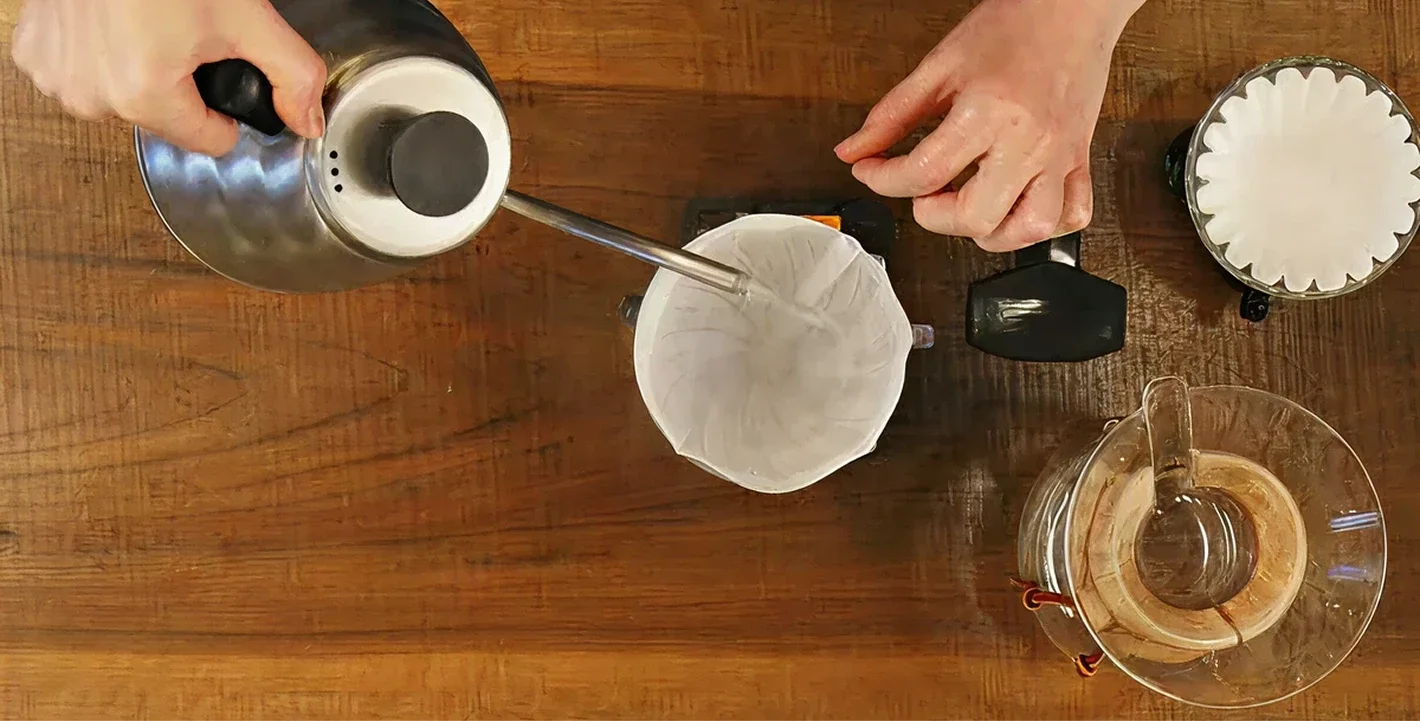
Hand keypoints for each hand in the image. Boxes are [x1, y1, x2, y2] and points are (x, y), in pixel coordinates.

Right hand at [11, 0, 326, 155]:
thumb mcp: (247, 18)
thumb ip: (292, 75)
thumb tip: (307, 120)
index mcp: (143, 94)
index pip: (211, 142)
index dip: (228, 107)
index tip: (222, 66)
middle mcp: (92, 96)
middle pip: (168, 121)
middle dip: (183, 84)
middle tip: (183, 32)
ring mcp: (57, 77)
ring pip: (126, 100)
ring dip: (141, 69)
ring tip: (149, 21)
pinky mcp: (35, 57)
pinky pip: (85, 77)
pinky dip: (102, 55)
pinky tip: (116, 20)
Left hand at [835, 0, 1144, 250]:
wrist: (1073, 7)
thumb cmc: (1015, 25)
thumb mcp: (940, 65)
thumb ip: (893, 114)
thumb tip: (854, 150)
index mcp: (988, 112)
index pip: (925, 172)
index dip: (884, 181)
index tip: (871, 172)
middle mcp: (1028, 141)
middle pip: (975, 216)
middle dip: (934, 216)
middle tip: (924, 192)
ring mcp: (1059, 156)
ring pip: (1030, 228)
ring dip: (991, 232)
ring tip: (969, 206)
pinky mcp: (1080, 159)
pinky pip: (1072, 214)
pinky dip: (1042, 224)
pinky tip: (1015, 206)